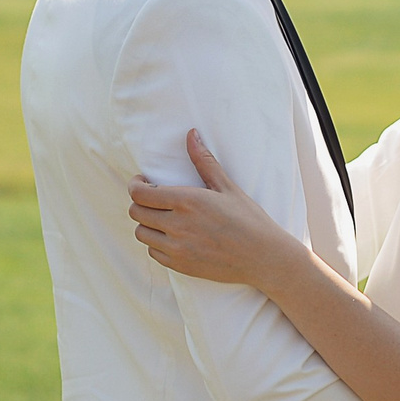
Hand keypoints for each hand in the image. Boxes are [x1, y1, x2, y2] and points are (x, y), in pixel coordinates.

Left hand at [129, 131, 297, 287]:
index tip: (143, 182)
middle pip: (136, 213)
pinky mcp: (180, 265)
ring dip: (147, 224)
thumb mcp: (227, 187)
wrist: (263, 257)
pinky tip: (173, 237)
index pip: (140, 194)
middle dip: (140, 203)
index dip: (135, 186)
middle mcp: (177, 225)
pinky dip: (157, 243)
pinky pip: (153, 253)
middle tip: (153, 199)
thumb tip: (191, 135)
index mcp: (187, 201)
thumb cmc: (249, 219)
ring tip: (163, 218)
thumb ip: (204, 161)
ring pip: (141, 233)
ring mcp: (177, 248)